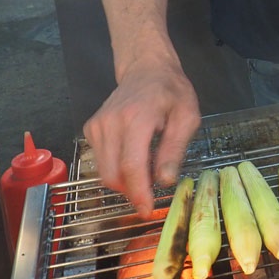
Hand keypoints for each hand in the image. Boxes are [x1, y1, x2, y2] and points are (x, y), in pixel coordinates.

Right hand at [82, 57, 200, 218]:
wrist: (146, 69)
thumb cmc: (171, 91)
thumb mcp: (187, 117)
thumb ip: (175, 150)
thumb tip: (165, 181)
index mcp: (138, 117)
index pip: (132, 165)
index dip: (139, 192)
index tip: (147, 210)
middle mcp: (111, 122)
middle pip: (114, 174)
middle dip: (132, 191)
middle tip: (151, 194)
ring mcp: (97, 125)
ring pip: (104, 171)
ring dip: (124, 182)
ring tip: (146, 174)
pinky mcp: (91, 129)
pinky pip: (100, 161)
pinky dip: (116, 168)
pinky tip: (133, 158)